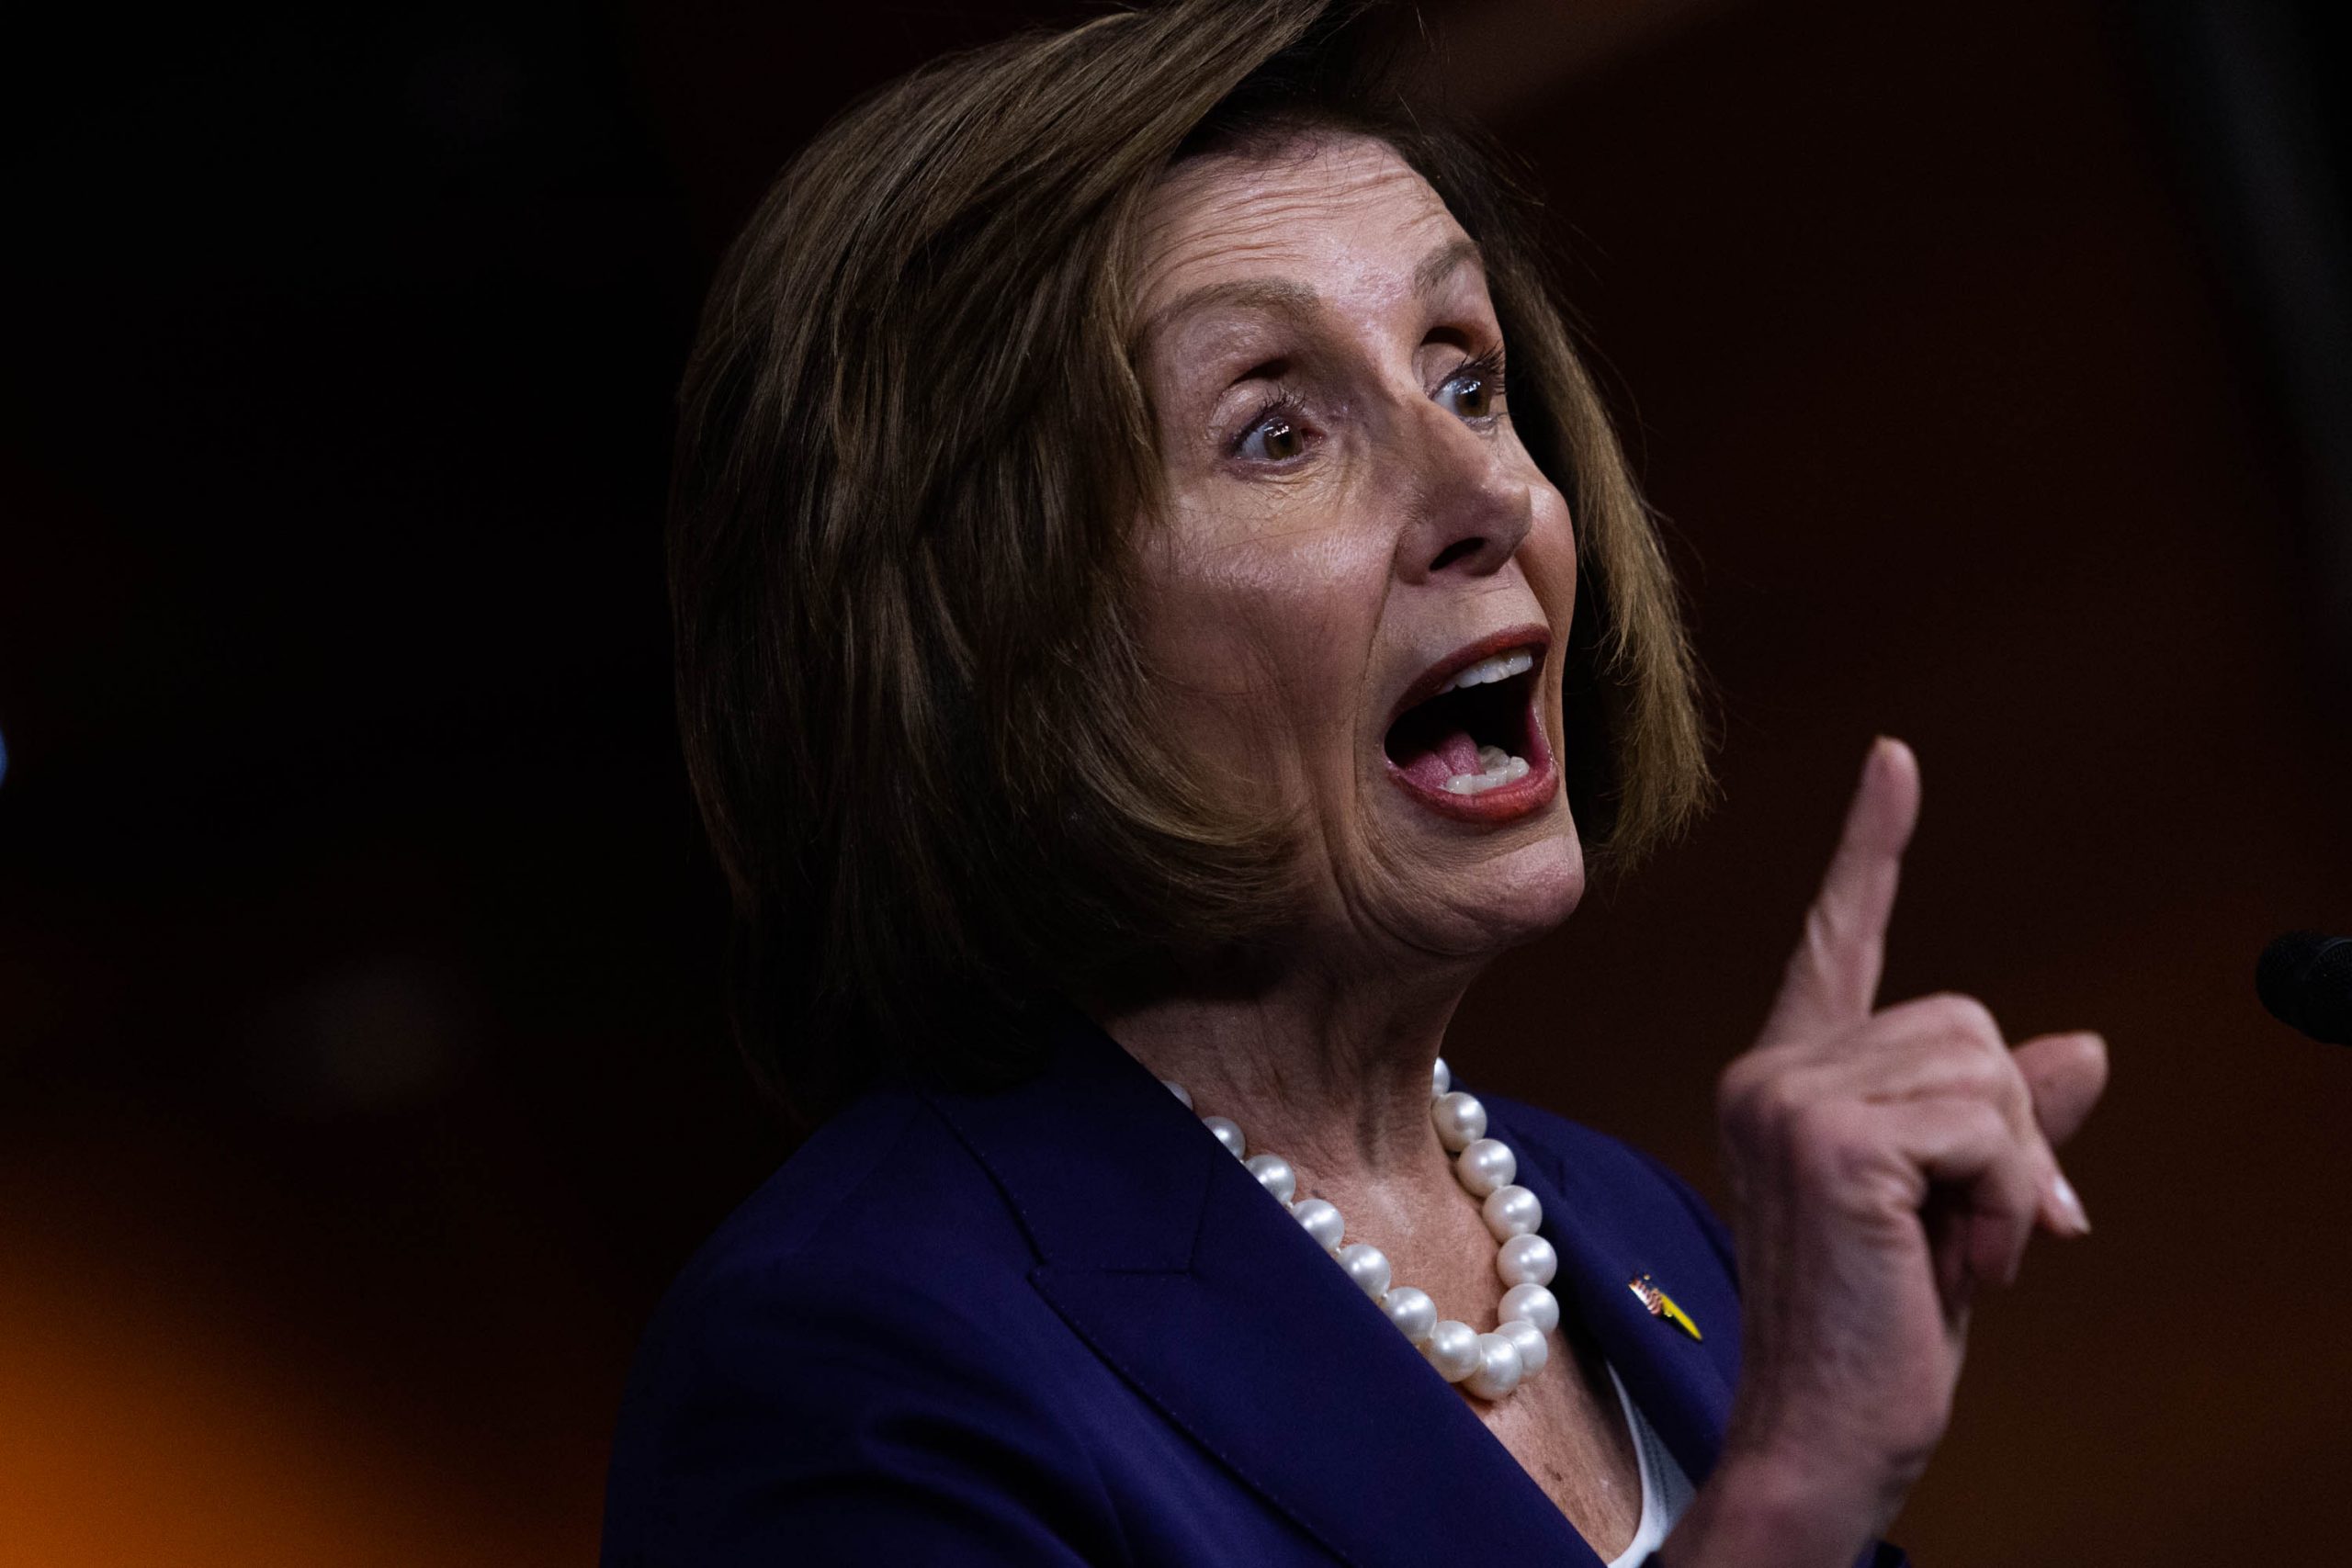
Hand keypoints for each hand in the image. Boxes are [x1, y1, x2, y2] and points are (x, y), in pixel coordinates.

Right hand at [1660, 738, 2108, 1566]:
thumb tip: (2082, 1046)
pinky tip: (1955, 1259)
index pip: (1839, 941)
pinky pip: (1985, 1123)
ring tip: (1957, 1252)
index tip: (1897, 762)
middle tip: (1978, 1236)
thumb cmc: (1878, 1331)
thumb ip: (2004, 1124)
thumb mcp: (1958, 1211)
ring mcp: (1788, 1097)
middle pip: (1965, 1023)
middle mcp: (1772, 1072)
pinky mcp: (1828, 1139)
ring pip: (1983, 1068)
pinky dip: (2007, 1199)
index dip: (1873, 849)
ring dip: (2010, 1176)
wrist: (1822, 1433)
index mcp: (1791, 1079)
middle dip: (2009, 1136)